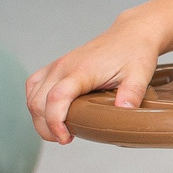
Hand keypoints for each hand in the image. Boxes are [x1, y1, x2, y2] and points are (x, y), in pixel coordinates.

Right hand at [25, 18, 166, 144]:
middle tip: (66, 139)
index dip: (55, 123)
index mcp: (82, 70)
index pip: (56, 98)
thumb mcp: (140, 74)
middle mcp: (64, 66)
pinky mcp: (56, 66)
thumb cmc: (135, 53)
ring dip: (39, 118)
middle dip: (46, 127)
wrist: (131, 33)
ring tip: (60, 130)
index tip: (65, 139)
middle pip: (38, 102)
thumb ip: (132, 93)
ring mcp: (58, 65)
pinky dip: (36, 103)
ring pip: (32, 96)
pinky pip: (33, 85)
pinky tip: (50, 113)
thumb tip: (124, 111)